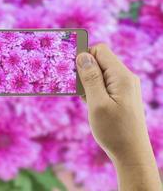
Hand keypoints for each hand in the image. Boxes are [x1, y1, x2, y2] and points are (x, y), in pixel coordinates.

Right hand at [76, 44, 161, 189]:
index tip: (72, 71)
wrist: (131, 153)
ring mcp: (124, 87)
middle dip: (84, 70)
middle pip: (100, 61)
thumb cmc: (114, 130)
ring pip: (100, 73)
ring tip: (83, 99)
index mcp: (121, 76)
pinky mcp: (120, 95)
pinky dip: (93, 90)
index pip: (100, 50)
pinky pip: (103, 84)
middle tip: (75, 88)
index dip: (84, 56)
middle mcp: (125, 78)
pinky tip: (89, 103)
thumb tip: (83, 56)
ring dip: (87, 82)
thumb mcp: (97, 104)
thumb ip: (91, 78)